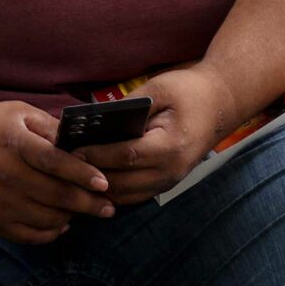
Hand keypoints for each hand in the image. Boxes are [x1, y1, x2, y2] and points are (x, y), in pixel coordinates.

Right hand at [0, 99, 113, 243]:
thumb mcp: (14, 114)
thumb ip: (49, 126)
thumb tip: (83, 142)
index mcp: (14, 143)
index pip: (55, 162)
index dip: (82, 174)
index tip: (104, 183)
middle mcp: (5, 174)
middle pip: (56, 195)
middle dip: (89, 204)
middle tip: (109, 207)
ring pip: (47, 219)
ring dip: (71, 218)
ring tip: (84, 211)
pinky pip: (28, 235)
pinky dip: (49, 232)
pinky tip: (60, 223)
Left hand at [77, 66, 239, 204]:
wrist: (221, 104)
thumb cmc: (190, 92)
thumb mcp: (159, 89)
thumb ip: (129, 107)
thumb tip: (94, 121)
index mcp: (170, 146)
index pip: (125, 157)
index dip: (96, 155)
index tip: (71, 150)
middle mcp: (171, 171)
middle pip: (122, 183)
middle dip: (90, 175)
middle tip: (63, 165)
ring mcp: (170, 181)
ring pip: (125, 196)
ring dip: (99, 188)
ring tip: (73, 175)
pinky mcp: (166, 183)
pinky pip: (133, 196)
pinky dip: (112, 191)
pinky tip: (92, 179)